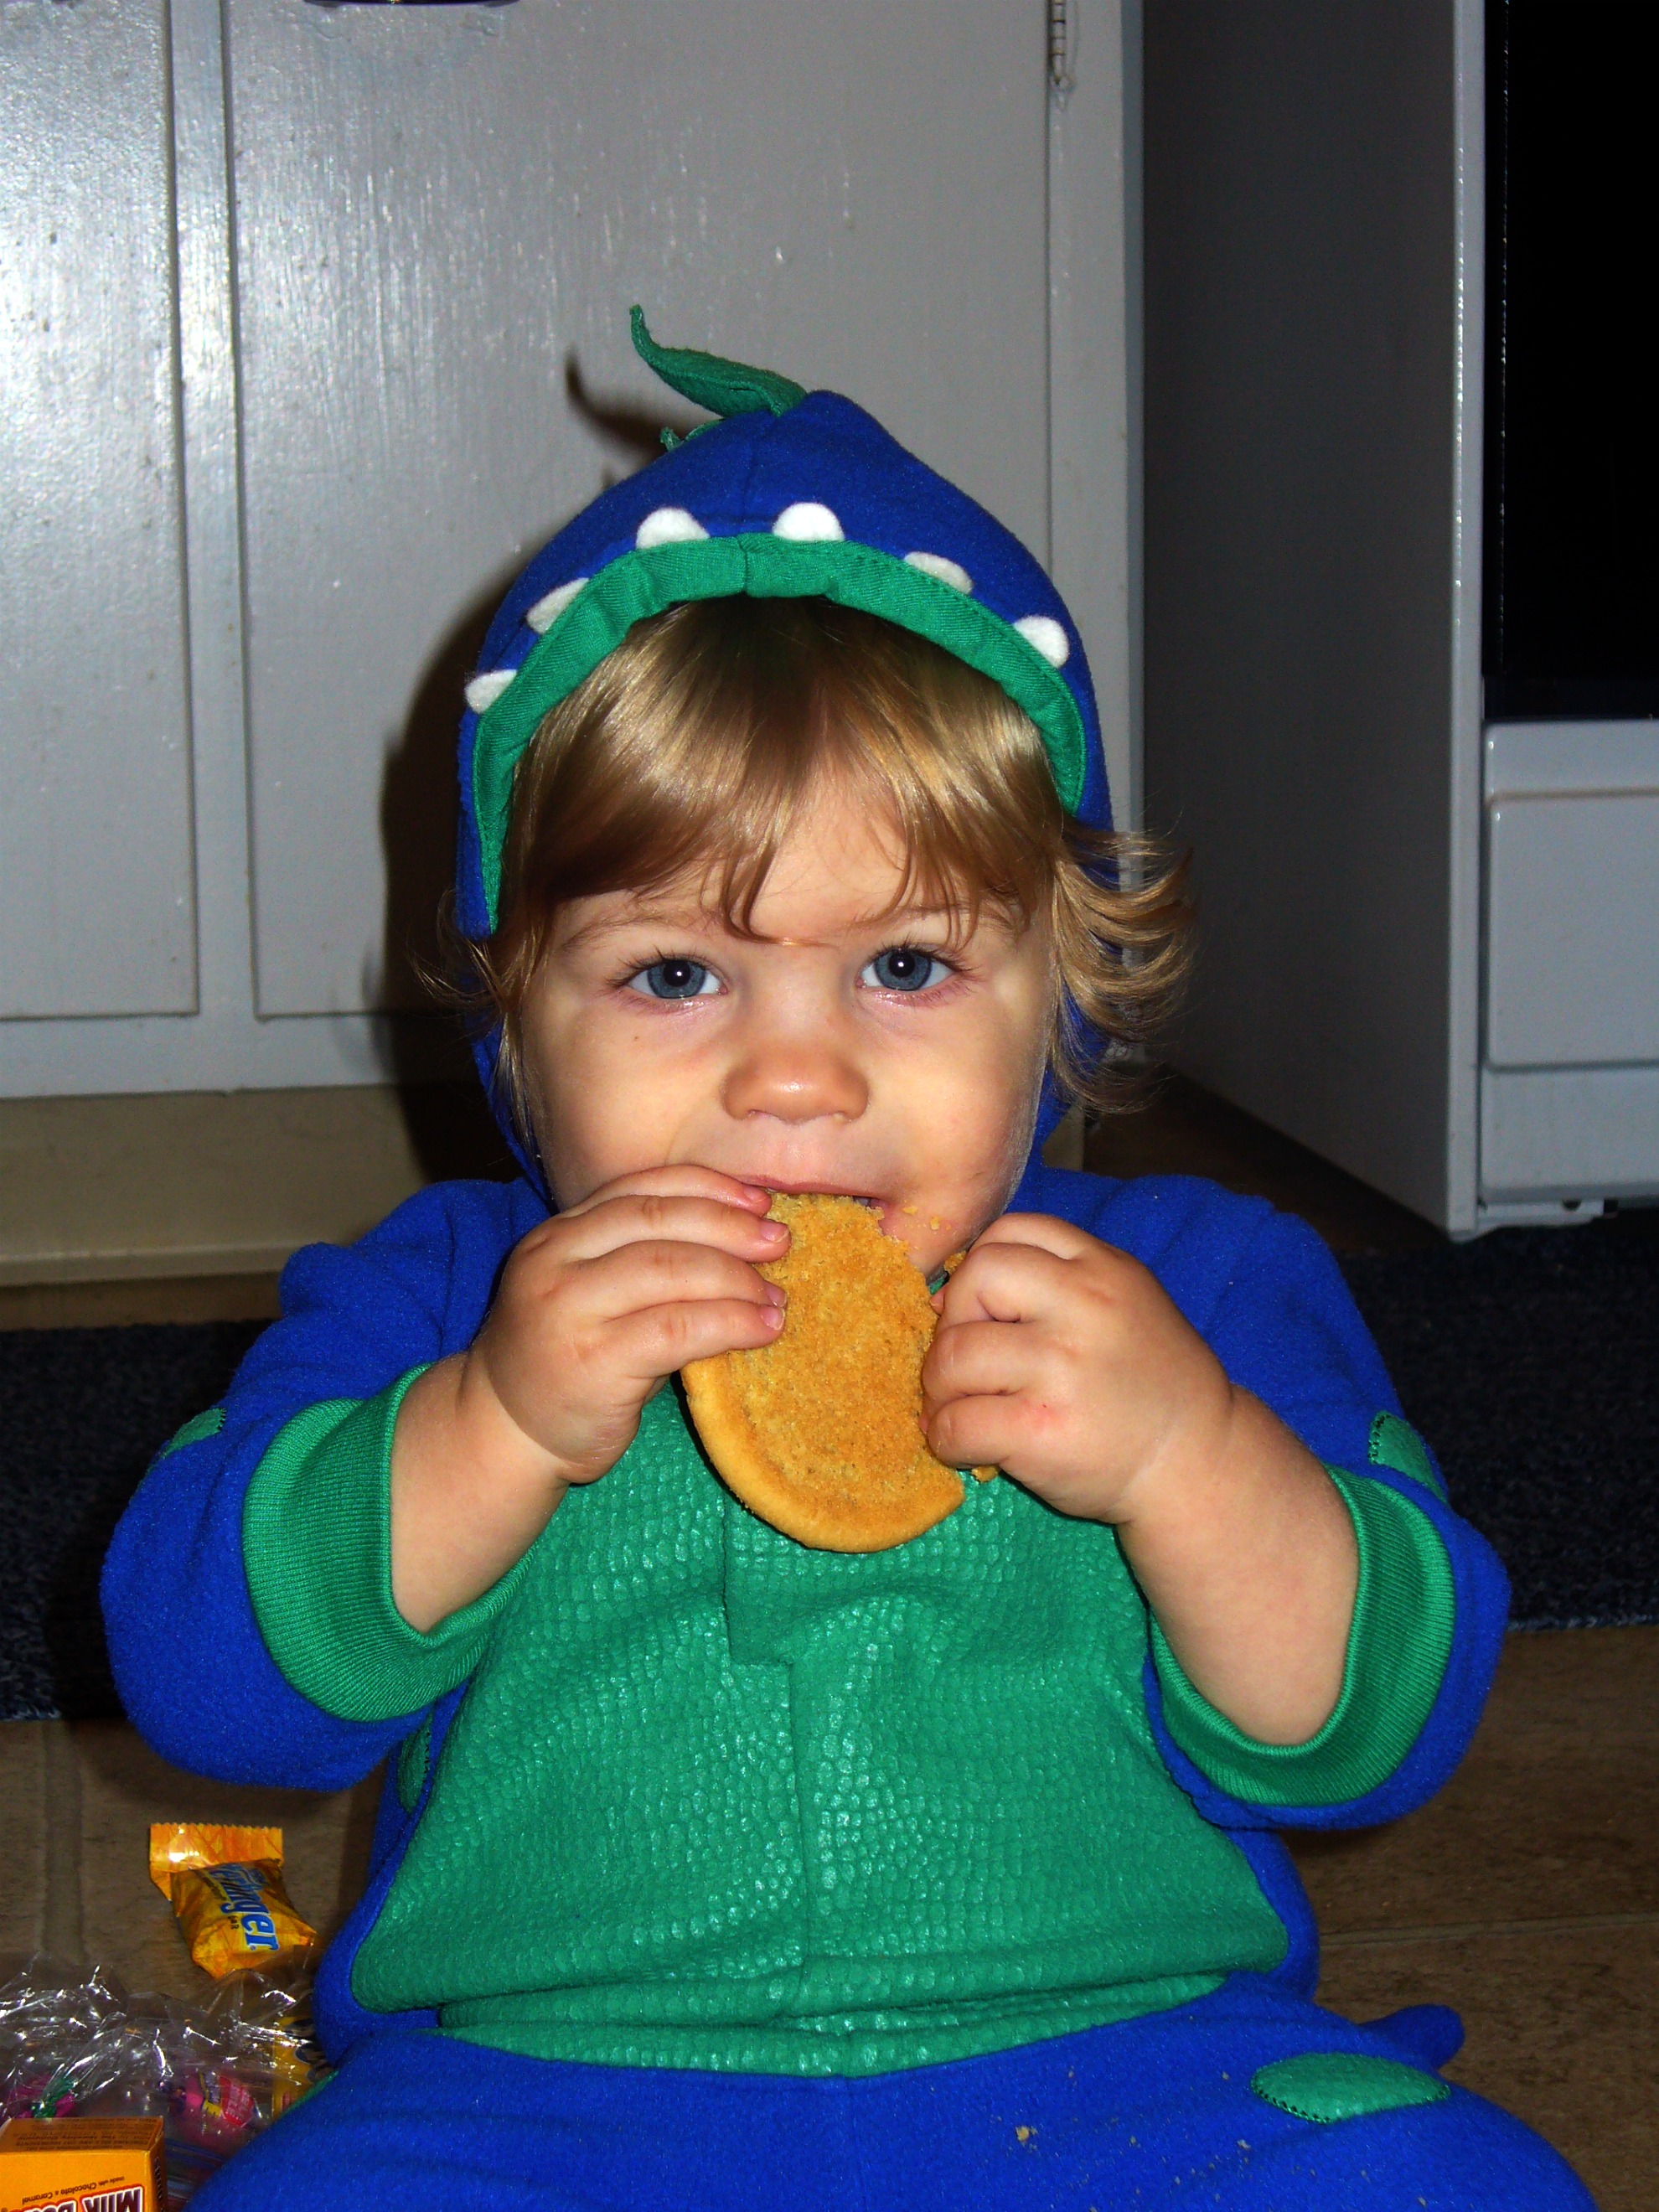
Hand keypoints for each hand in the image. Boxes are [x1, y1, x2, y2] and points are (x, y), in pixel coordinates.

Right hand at [390, 1166, 786, 1627]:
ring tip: (775, 1298)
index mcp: (557, 1233)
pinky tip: (761, 1329)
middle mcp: (554, 1260)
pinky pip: (677, 1328)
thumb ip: (644, 1258)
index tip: (757, 1202)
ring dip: (736, 1279)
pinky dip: (730, 1322)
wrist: (506, 1433)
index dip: (706, 1188)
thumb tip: (744, 1237)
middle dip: (728, 1227)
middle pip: (657, 1222)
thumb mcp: (592, 1293)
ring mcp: (568, 1309)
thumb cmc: (568, 1361)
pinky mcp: (592, 1360)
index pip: (639, 1188)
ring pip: (670, 1270)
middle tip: (779, 1243)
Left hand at [922, 1214, 1232, 1525]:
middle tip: (965, 1363)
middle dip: (953, 1322)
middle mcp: (1085, 1308)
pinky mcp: (1042, 1430)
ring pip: (954, 1355)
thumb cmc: (1147, 1386)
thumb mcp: (1123, 1304)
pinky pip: (957, 1423)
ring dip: (940, 1387)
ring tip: (958, 1407)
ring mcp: (1064, 1369)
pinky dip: (946, 1438)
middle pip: (976, 1279)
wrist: (1196, 1463)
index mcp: (1103, 1268)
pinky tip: (967, 1446)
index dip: (976, 1269)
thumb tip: (946, 1297)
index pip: (1011, 1230)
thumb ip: (1055, 1282)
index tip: (978, 1311)